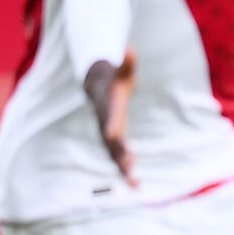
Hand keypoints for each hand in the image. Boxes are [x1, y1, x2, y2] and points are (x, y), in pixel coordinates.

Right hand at [83, 51, 138, 186]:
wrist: (97, 84)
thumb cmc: (114, 77)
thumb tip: (129, 49)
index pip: (110, 121)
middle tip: (129, 171)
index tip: (114, 138)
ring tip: (135, 185)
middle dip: (119, 157)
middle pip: (112, 143)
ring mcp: (108, 133)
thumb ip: (127, 63)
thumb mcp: (122, 70)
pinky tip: (136, 184)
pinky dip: (125, 170)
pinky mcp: (113, 139)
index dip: (112, 129)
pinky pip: (119, 157)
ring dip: (123, 170)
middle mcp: (107, 125)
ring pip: (114, 154)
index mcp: (109, 110)